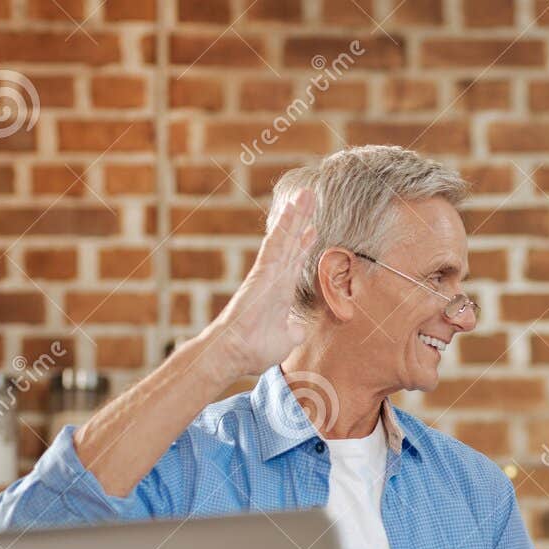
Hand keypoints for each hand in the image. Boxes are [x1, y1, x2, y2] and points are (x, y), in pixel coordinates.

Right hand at [204, 187, 317, 379]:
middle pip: (291, 243)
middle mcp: (275, 277)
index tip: (312, 229)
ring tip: (306, 195)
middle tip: (311, 198)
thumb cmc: (256, 348)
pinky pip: (275, 246)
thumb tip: (297, 329)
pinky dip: (284, 228)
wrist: (236, 353)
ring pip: (284, 238)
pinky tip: (291, 211)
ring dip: (295, 216)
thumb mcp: (287, 339)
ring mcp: (268, 273)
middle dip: (301, 221)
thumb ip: (293, 330)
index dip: (304, 245)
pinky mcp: (262, 273)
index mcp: (281, 291)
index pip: (295, 262)